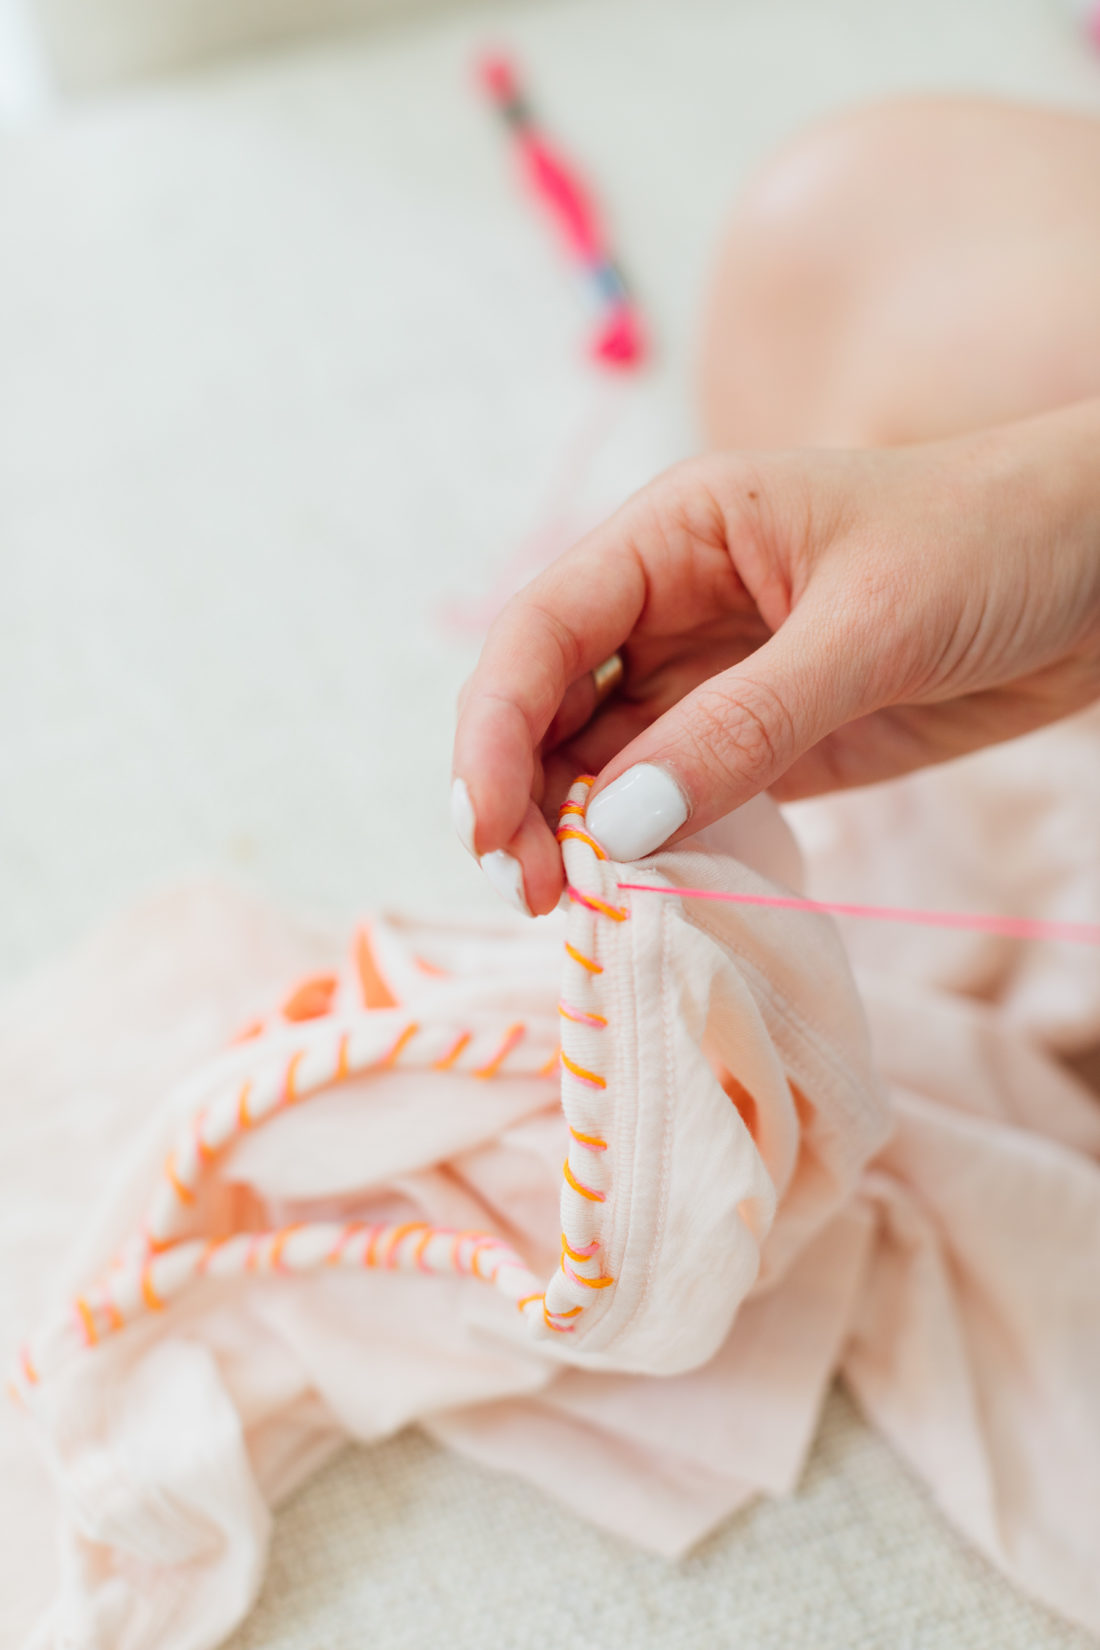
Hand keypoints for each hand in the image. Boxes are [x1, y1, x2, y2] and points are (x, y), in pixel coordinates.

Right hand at [452, 402, 1099, 915]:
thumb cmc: (995, 545)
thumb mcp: (867, 627)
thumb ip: (741, 725)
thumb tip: (615, 827)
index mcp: (675, 534)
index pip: (544, 629)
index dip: (493, 727)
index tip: (485, 825)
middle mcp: (672, 606)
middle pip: (550, 704)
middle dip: (520, 794)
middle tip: (536, 894)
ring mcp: (714, 679)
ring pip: (602, 763)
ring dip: (578, 834)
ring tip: (578, 909)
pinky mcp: (762, 742)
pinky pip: (677, 801)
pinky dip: (648, 851)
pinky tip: (642, 894)